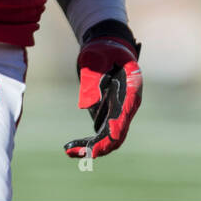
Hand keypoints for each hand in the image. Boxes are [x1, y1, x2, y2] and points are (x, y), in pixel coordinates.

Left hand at [63, 23, 142, 159]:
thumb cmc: (103, 49)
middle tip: (75, 153)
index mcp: (131, 87)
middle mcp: (129, 103)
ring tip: (69, 152)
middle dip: (99, 147)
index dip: (112, 133)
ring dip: (92, 148)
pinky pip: (103, 133)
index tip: (96, 148)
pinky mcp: (111, 114)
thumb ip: (92, 78)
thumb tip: (86, 106)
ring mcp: (121, 110)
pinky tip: (72, 147)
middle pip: (118, 132)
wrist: (107, 47)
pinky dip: (90, 142)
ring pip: (111, 137)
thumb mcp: (96, 57)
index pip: (124, 115)